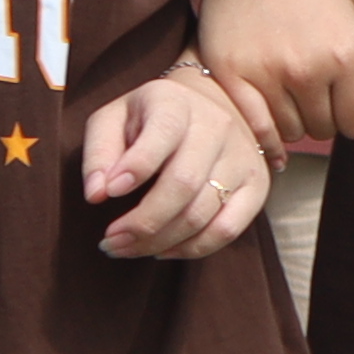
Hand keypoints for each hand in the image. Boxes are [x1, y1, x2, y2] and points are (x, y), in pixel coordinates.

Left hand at [84, 72, 272, 261]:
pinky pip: (228, 229)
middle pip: (184, 185)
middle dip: (143, 222)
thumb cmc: (149, 118)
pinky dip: (193, 248)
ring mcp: (242, 158)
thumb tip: (96, 194)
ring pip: (203, 213)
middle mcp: (216, 127)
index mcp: (176, 103)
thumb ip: (99, 152)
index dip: (135, 168)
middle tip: (111, 242)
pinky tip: (164, 249)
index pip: (161, 136)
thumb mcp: (113, 119)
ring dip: (161, 241)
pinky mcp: (256, 185)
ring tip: (129, 248)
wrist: (207, 105)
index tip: (107, 194)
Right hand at [195, 0, 353, 154]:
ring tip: (285, 86)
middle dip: (321, 114)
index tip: (338, 95)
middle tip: (308, 82)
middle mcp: (306, 67)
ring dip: (292, 119)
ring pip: (290, 133)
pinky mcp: (230, 73)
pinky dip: (267, 141)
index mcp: (344, 54)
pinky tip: (271, 139)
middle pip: (323, 130)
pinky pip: (257, 130)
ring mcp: (266, 72)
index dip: (349, 114)